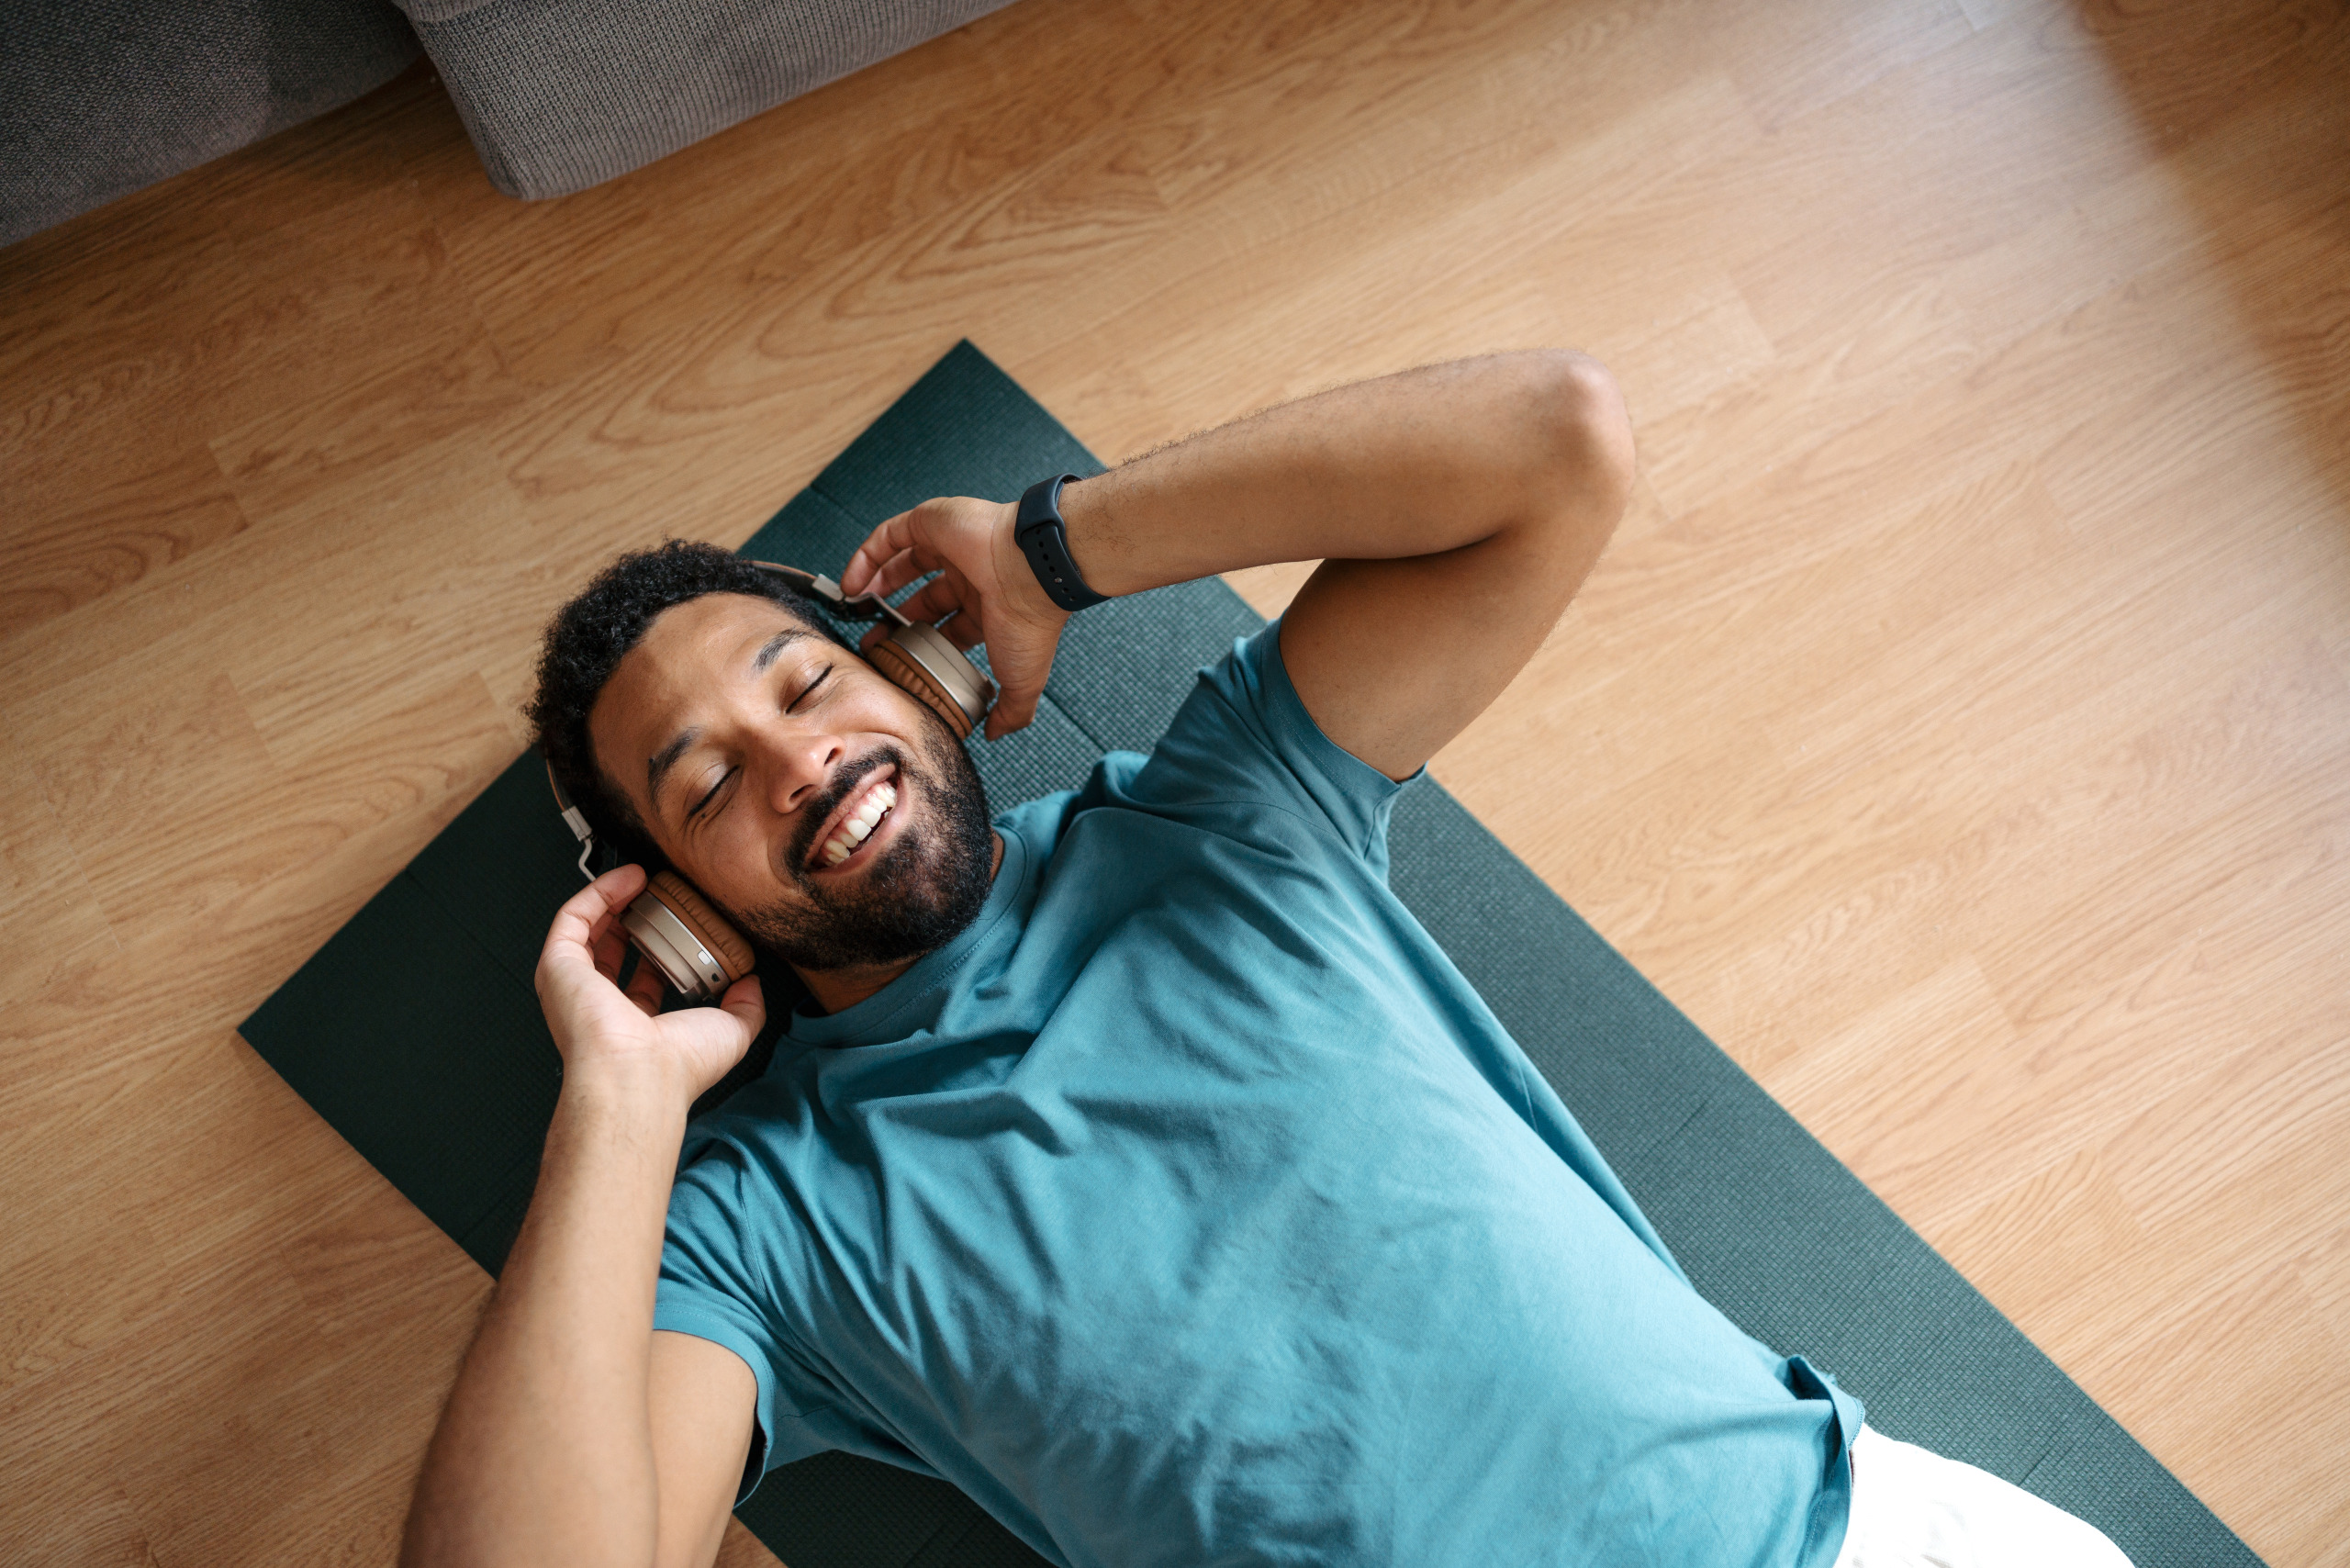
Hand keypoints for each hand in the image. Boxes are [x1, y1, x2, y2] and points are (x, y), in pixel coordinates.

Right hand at [534, 865, 763, 1107]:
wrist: (640, 1074)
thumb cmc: (677, 1065)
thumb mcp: (731, 1030)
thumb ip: (746, 1006)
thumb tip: (752, 982)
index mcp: (634, 1024)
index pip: (641, 981)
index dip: (660, 948)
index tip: (680, 922)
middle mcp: (599, 1005)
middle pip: (610, 949)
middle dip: (633, 917)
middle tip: (659, 894)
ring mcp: (574, 985)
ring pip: (587, 929)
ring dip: (614, 898)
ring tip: (643, 877)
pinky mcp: (558, 966)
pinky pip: (572, 918)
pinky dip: (599, 893)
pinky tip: (629, 878)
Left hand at [839, 495, 1070, 739]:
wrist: (1033, 570)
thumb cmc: (1029, 621)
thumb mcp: (1021, 680)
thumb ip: (1011, 711)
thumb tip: (995, 735)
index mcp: (988, 608)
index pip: (947, 626)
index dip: (918, 644)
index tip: (894, 662)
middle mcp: (969, 575)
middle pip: (921, 598)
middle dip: (894, 620)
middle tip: (871, 642)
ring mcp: (950, 547)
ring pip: (903, 563)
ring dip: (877, 584)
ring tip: (855, 608)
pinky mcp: (931, 522)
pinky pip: (889, 536)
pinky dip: (866, 557)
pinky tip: (851, 583)